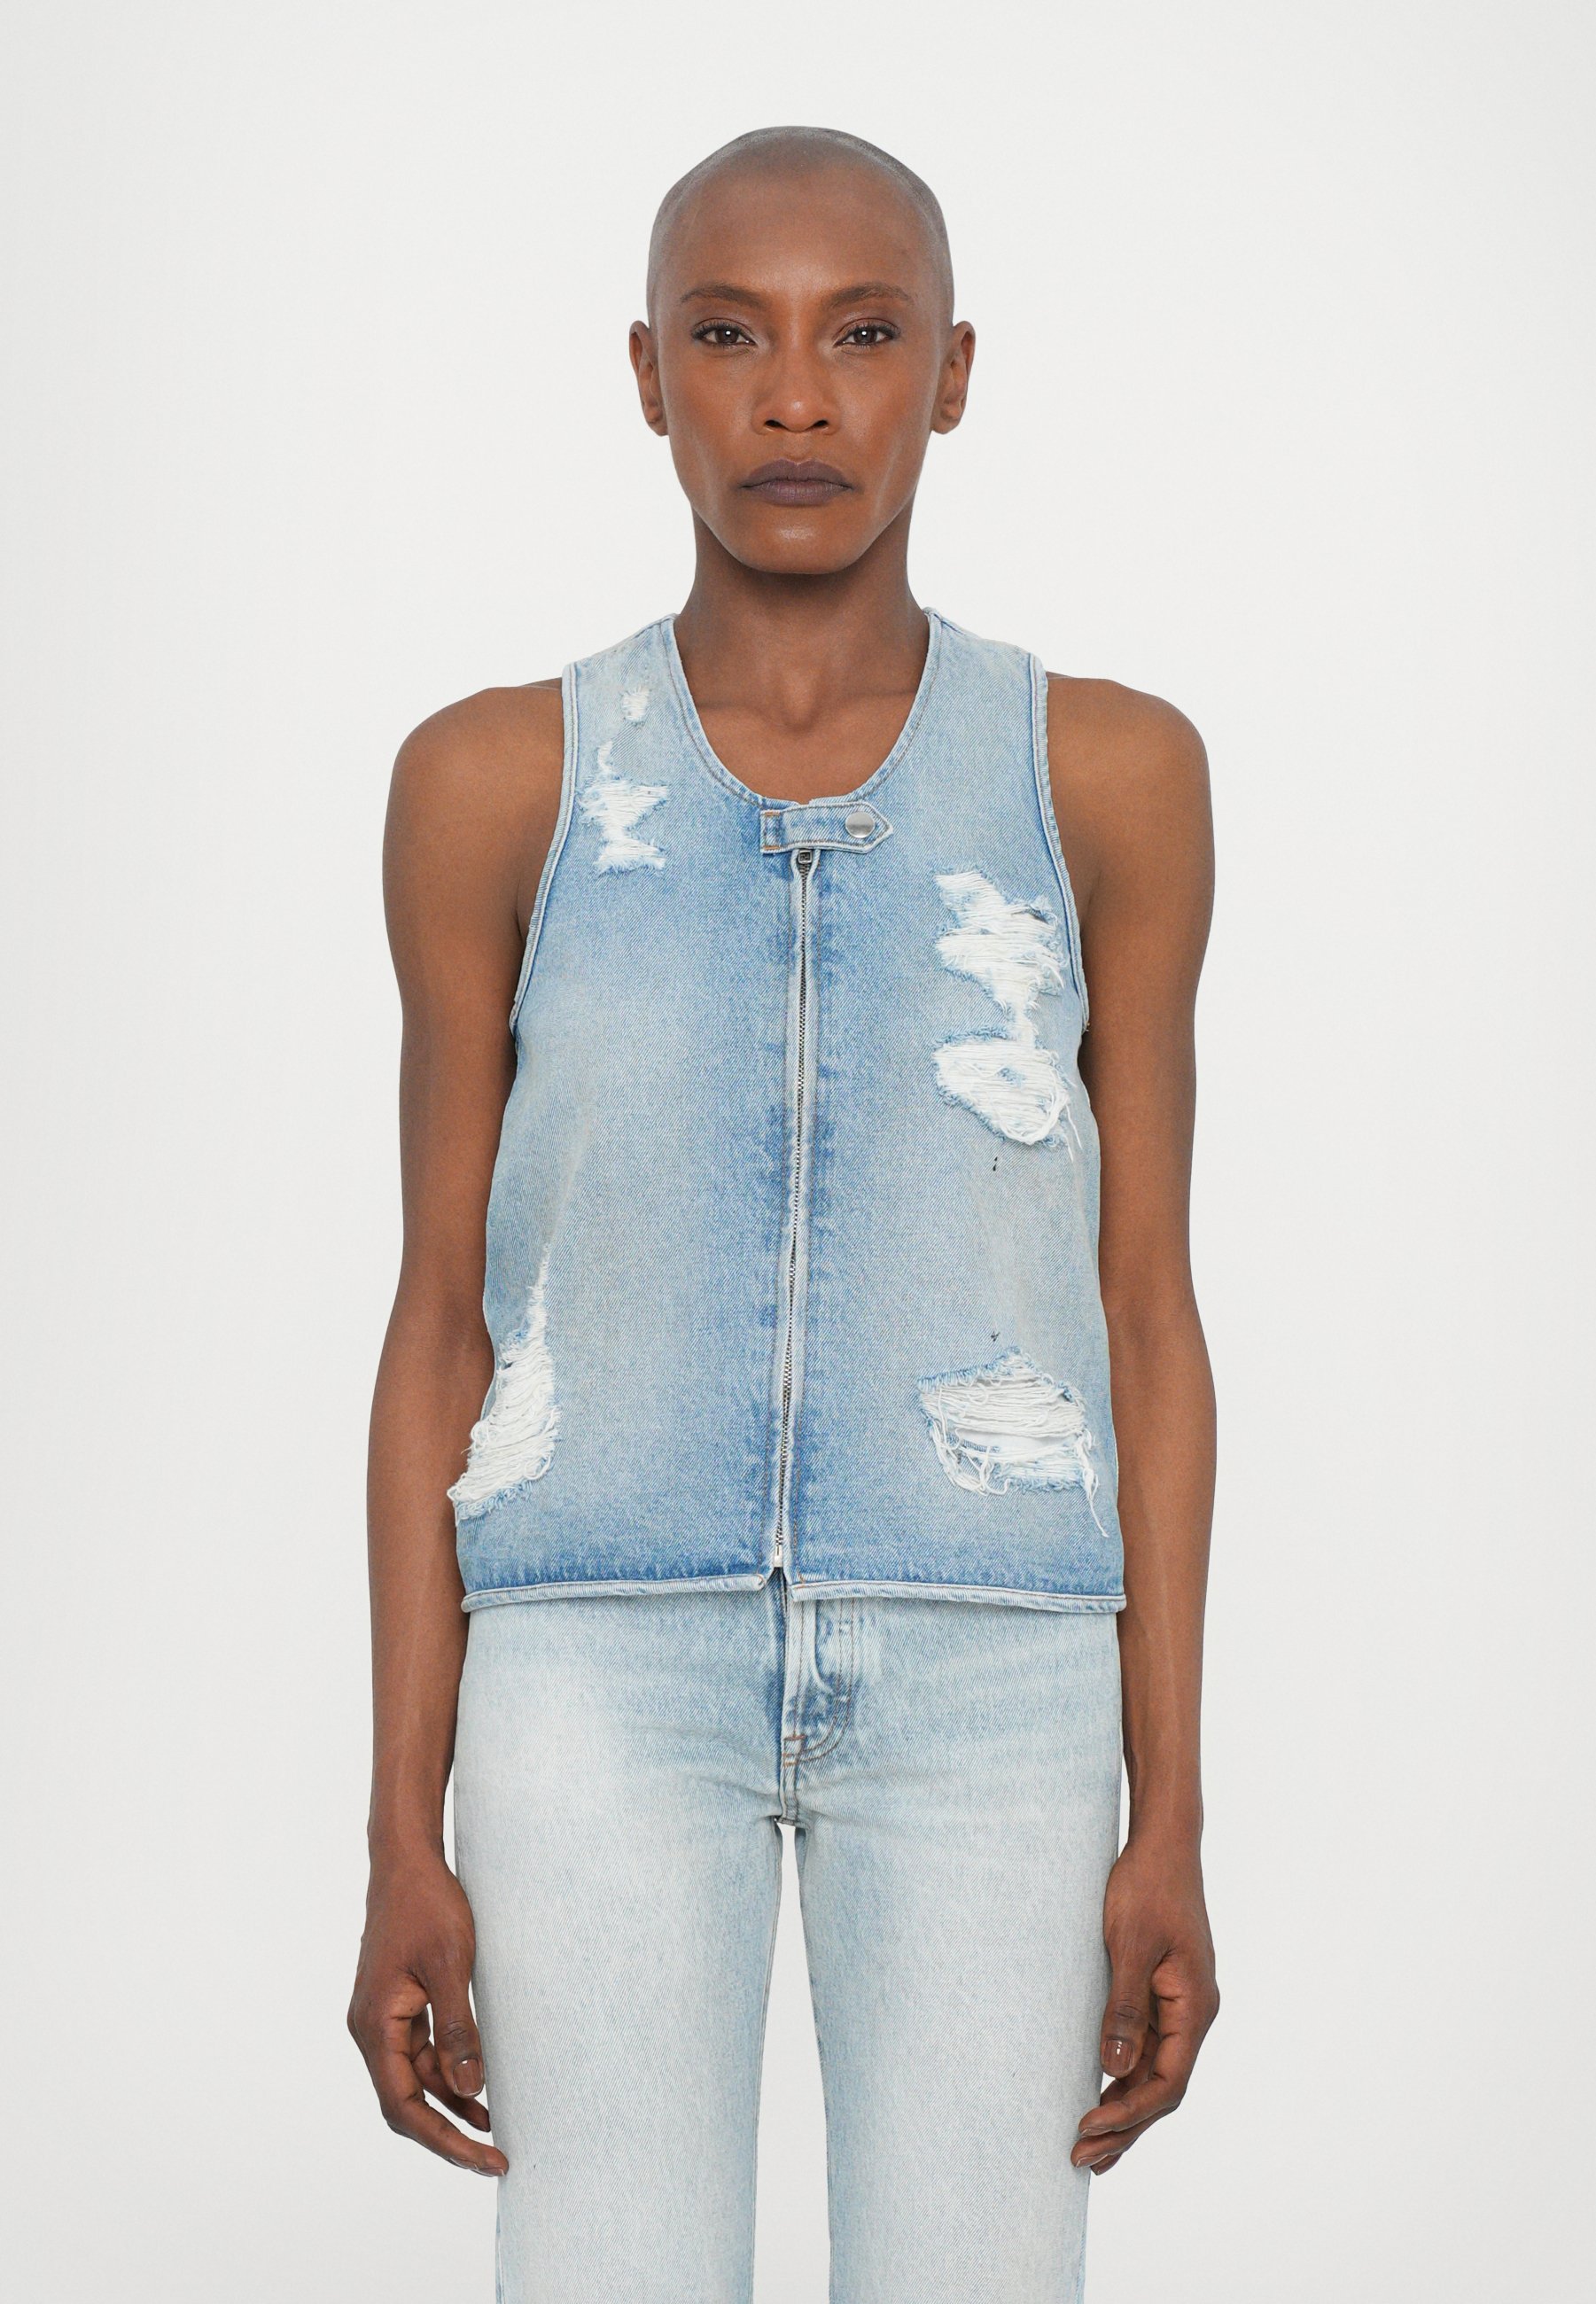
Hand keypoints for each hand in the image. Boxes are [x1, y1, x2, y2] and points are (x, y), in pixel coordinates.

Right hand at [347, 1846, 508, 2176]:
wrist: (406, 1859)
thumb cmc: (426, 1904)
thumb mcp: (451, 1965)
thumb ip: (459, 2029)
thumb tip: (471, 2090)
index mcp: (375, 2026)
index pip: (404, 2106)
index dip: (444, 2139)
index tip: (484, 2157)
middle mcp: (371, 2029)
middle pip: (405, 2102)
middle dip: (448, 2132)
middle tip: (493, 2155)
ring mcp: (382, 2017)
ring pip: (414, 2078)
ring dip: (451, 2103)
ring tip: (494, 2125)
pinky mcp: (397, 2004)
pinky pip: (419, 2052)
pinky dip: (447, 2071)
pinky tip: (477, 2081)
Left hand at [1072, 1828, 1218, 2174]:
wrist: (1163, 1841)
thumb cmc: (1147, 1886)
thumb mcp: (1129, 1945)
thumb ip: (1123, 2007)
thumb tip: (1113, 2068)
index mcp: (1195, 2007)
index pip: (1168, 2082)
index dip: (1130, 2113)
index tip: (1089, 2130)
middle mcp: (1193, 2012)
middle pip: (1163, 2088)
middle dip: (1125, 2126)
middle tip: (1081, 2160)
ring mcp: (1180, 2002)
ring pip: (1155, 2071)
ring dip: (1124, 2107)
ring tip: (1090, 2145)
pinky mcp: (1163, 1989)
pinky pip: (1147, 2045)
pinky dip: (1125, 2074)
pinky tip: (1102, 2091)